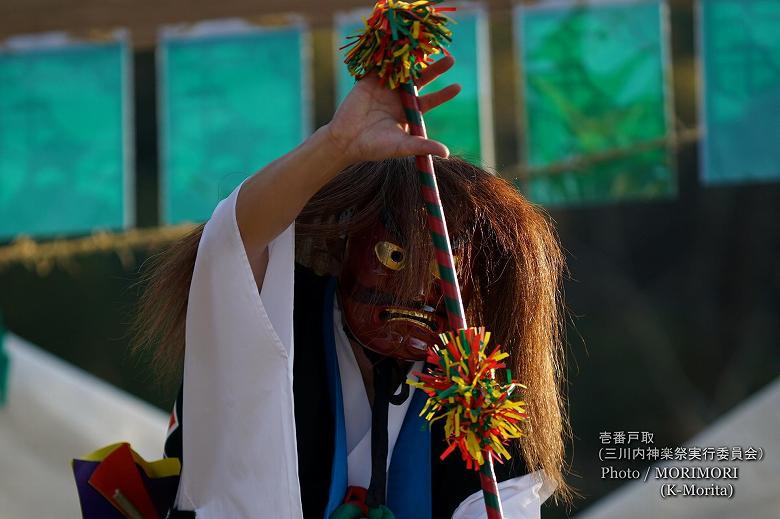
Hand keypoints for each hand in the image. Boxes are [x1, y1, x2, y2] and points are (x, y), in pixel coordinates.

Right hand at [325, 56, 460, 166]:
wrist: (346, 142)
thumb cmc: (375, 147)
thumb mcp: (401, 146)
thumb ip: (422, 146)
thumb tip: (446, 153)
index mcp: (410, 113)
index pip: (430, 100)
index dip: (444, 94)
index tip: (458, 87)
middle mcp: (400, 98)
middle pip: (421, 80)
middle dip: (435, 70)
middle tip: (450, 59)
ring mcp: (385, 88)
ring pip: (403, 70)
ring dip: (415, 58)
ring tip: (428, 47)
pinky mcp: (369, 81)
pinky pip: (380, 64)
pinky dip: (389, 54)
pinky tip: (400, 43)